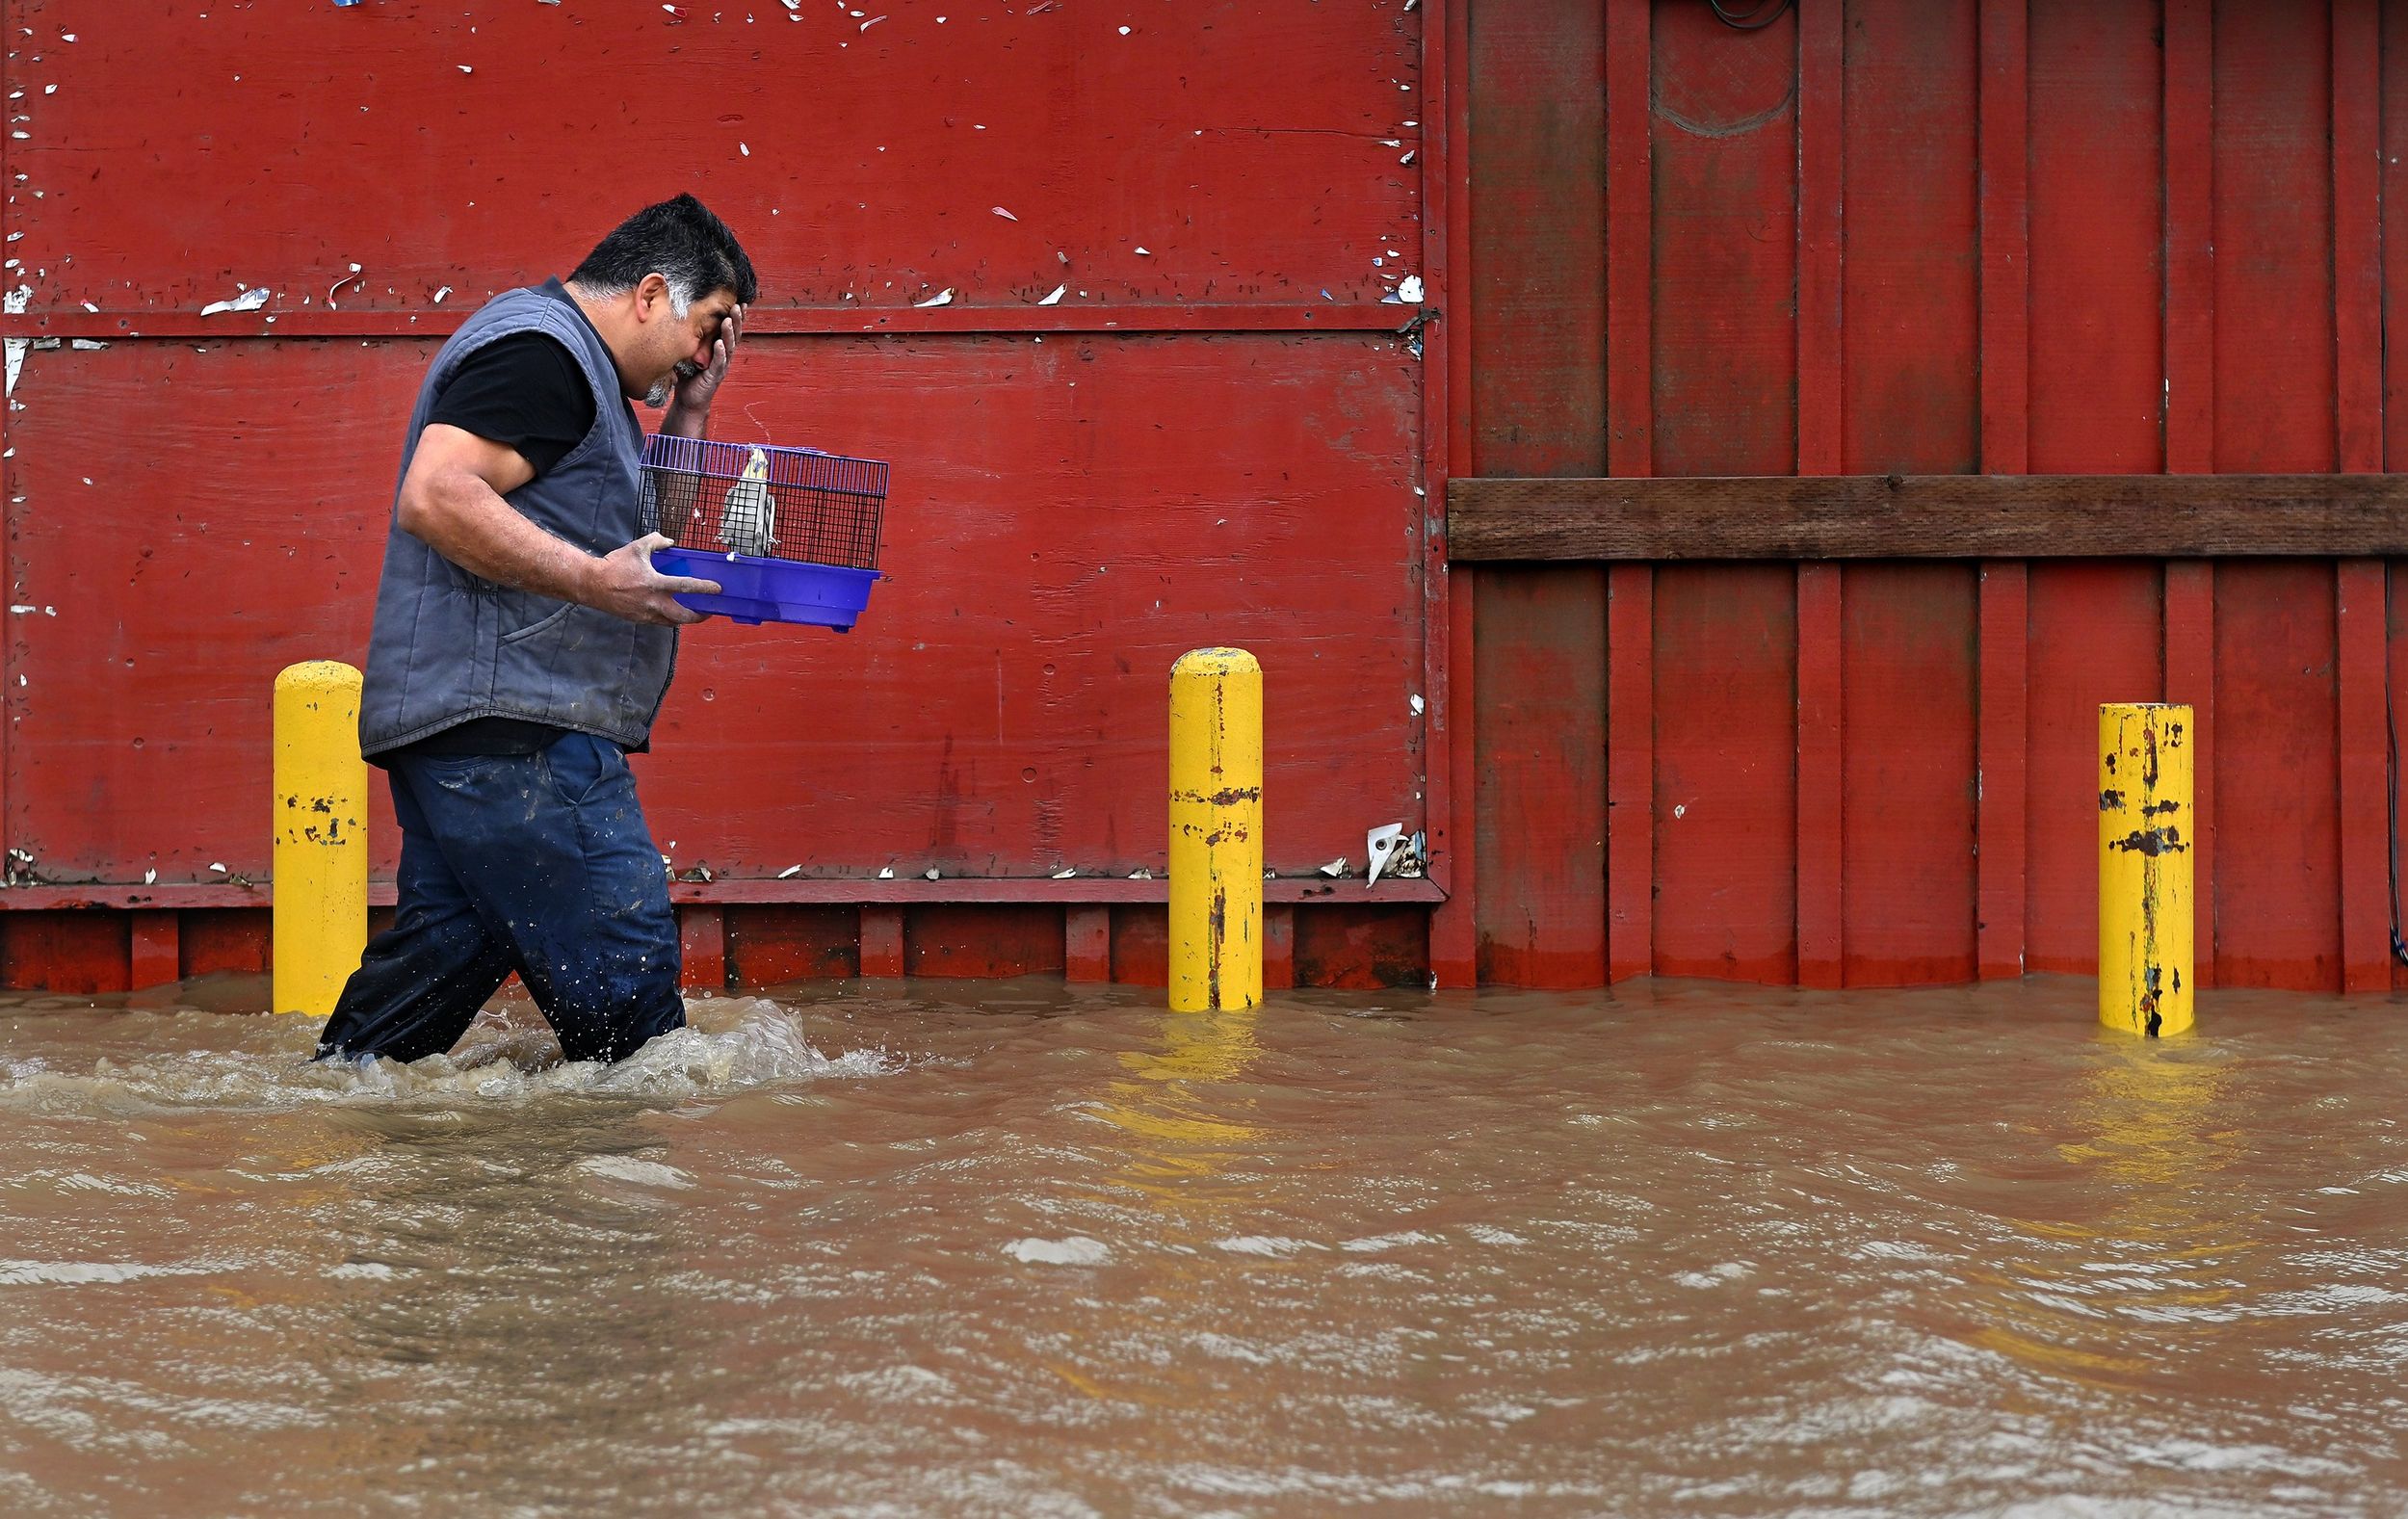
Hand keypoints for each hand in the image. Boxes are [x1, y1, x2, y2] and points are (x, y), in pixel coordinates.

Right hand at [588, 533, 719, 624]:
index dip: (704, 588)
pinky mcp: (638, 619)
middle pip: (683, 616)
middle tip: (707, 611)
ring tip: (691, 612)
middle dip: (699, 616)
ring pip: (671, 622)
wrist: (592, 584)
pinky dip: (668, 618)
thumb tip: (670, 542)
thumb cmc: (614, 565)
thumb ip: (656, 541)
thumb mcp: (637, 548)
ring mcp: (645, 614)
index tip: (717, 589)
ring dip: (683, 618)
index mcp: (654, 583)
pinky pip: (658, 622)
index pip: (686, 586)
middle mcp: (652, 602)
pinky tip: (671, 611)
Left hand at [673, 302, 743, 413]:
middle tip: (738, 306)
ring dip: (730, 333)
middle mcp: (724, 356)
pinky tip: (721, 343)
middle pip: (734, 335)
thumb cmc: (689, 376)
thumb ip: (687, 337)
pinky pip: (719, 362)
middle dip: (737, 320)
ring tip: (729, 320)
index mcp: (720, 349)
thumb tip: (675, 318)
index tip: (739, 302)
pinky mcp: (715, 376)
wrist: (689, 400)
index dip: (736, 318)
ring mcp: (721, 366)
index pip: (730, 330)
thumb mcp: (688, 352)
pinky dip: (720, 353)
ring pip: (729, 347)